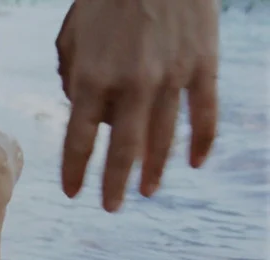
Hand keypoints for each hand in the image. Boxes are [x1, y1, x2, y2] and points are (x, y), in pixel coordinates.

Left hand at [56, 0, 218, 211]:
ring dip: (153, 169)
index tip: (72, 193)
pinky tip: (196, 164)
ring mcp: (170, 77)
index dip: (75, 171)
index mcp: (91, 78)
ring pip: (163, 138)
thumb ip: (73, 76)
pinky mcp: (203, 65)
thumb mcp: (72, 35)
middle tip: (111, 207)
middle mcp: (131, 85)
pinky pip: (205, 114)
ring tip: (146, 191)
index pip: (78, 140)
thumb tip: (84, 112)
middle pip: (121, 150)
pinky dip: (202, 142)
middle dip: (114, 184)